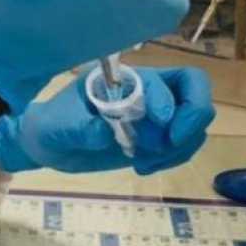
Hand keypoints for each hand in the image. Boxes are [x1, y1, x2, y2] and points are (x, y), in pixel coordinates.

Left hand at [0, 66, 214, 174]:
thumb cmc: (52, 127)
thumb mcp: (57, 127)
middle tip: (171, 143)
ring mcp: (156, 114)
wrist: (50, 146)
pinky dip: (172, 159)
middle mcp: (146, 90)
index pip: (161, 79)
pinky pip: (184, 144)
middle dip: (192, 115)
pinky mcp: (157, 138)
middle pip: (194, 87)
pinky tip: (143, 167)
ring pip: (195, 119)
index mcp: (122, 78)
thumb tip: (105, 132)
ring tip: (144, 162)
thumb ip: (79, 128)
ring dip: (180, 145)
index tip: (159, 124)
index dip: (165, 100)